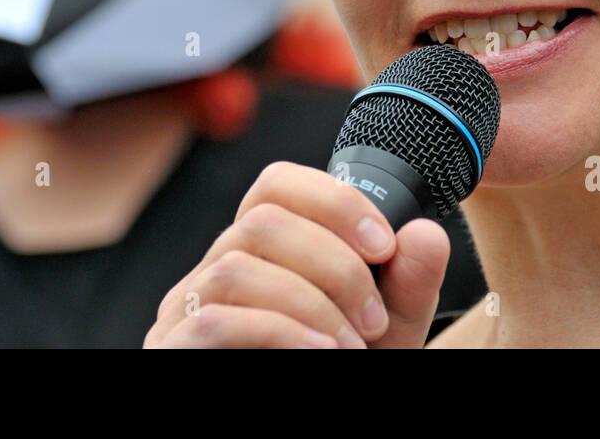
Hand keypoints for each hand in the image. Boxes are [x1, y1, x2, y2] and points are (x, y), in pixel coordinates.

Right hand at [143, 161, 449, 347]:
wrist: (317, 429)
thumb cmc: (339, 370)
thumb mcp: (386, 330)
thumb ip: (407, 283)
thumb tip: (426, 233)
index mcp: (260, 250)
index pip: (275, 185)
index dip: (334, 201)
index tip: (385, 246)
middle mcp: (213, 269)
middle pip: (260, 221)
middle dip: (334, 265)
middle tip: (374, 319)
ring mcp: (184, 310)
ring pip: (236, 266)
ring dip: (310, 303)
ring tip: (351, 346)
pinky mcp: (173, 349)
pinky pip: (215, 320)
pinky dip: (280, 332)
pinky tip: (320, 353)